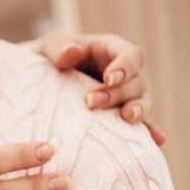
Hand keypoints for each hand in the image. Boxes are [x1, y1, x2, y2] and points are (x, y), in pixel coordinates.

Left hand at [31, 31, 165, 145]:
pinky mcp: (115, 120)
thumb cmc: (44, 60)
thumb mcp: (46, 48)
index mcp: (110, 52)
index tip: (109, 78)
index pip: (131, 55)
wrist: (34, 85)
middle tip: (90, 102)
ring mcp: (121, 99)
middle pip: (136, 83)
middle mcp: (122, 76)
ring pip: (142, 104)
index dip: (125, 66)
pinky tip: (155, 142)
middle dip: (118, 93)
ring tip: (126, 119)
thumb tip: (72, 53)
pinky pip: (137, 127)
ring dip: (137, 112)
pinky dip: (147, 133)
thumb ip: (57, 47)